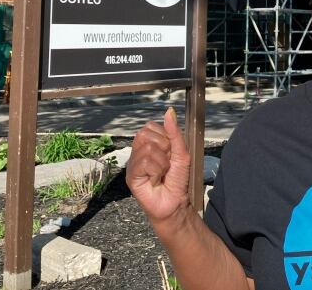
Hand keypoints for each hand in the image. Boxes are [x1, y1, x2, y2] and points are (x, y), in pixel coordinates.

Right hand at [126, 107, 191, 223]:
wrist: (175, 201)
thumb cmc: (177, 178)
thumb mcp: (181, 152)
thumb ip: (175, 132)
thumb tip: (169, 111)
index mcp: (148, 144)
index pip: (150, 126)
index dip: (165, 137)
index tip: (170, 152)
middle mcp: (137, 152)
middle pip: (145, 134)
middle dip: (163, 148)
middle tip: (166, 164)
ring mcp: (133, 164)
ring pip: (147, 149)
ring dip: (162, 163)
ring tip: (161, 173)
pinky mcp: (130, 176)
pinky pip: (144, 163)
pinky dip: (156, 171)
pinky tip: (155, 180)